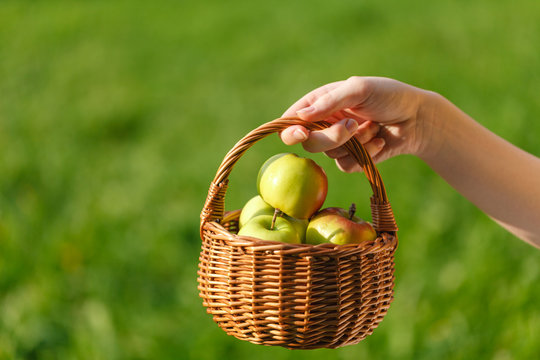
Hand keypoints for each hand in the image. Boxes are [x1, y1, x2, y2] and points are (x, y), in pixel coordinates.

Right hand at [280, 76, 432, 171]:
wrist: (418, 118)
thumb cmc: (389, 96)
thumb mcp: (359, 89)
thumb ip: (329, 101)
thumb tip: (300, 116)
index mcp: (321, 103)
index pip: (291, 120)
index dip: (290, 130)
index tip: (302, 133)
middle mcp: (326, 123)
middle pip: (309, 142)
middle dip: (331, 137)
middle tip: (352, 126)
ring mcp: (339, 143)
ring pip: (329, 155)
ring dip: (356, 142)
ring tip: (374, 126)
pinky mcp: (353, 158)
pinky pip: (347, 165)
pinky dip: (365, 154)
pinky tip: (380, 141)